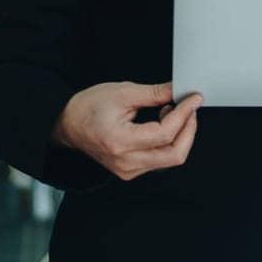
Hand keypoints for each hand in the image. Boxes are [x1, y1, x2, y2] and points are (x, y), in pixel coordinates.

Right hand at [52, 81, 201, 180]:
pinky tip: (164, 124)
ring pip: (170, 160)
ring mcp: (128, 170)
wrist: (67, 125)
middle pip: (174, 155)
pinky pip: (160, 160)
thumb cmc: (88, 107)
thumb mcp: (122, 93)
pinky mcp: (131, 171)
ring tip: (173, 112)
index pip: (164, 134)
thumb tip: (179, 91)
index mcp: (120, 141)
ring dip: (181, 136)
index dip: (184, 114)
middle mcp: (125, 162)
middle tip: (190, 108)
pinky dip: (169, 142)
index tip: (194, 98)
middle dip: (189, 130)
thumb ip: (154, 94)